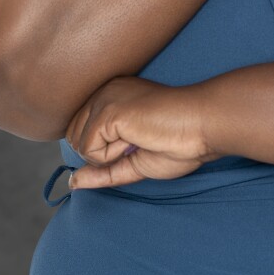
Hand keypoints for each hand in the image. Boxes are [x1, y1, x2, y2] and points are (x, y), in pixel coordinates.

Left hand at [65, 75, 214, 188]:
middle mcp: (104, 92)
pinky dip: (113, 155)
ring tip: (140, 138)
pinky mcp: (107, 112)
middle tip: (140, 141)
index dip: (106, 150)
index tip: (140, 140)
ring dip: (110, 155)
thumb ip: (102, 170)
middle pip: (74, 138)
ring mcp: (104, 99)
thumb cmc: (178, 141)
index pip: (82, 133)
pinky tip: (138, 139)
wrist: (201, 126)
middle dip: (104, 153)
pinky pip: (89, 150)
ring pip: (80, 145)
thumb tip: (72, 182)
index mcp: (112, 96)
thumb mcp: (132, 161)